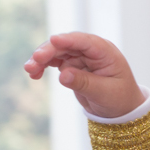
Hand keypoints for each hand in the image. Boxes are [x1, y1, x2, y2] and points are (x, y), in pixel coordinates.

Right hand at [24, 31, 146, 118]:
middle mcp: (91, 50)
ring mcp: (80, 56)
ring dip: (42, 59)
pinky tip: (33, 74)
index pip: (85, 42)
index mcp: (105, 52)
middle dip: (49, 51)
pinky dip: (43, 66)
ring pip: (57, 52)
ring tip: (29, 70)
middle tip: (35, 60)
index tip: (53, 40)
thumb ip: (84, 83)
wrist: (120, 110)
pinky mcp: (71, 65)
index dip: (68, 40)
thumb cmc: (119, 99)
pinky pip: (54, 62)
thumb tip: (62, 75)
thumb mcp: (104, 93)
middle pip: (66, 44)